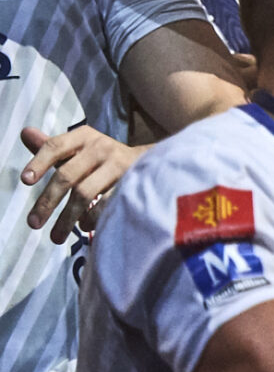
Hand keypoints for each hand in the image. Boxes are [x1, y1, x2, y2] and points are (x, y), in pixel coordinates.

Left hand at [19, 125, 134, 242]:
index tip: (25, 181)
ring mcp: (118, 165)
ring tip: (56, 237)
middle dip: (48, 201)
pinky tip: (85, 226)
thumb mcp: (79, 149)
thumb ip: (51, 147)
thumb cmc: (103, 158)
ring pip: (85, 193)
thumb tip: (25, 134)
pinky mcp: (132, 183)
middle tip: (33, 223)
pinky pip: (106, 204)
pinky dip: (92, 217)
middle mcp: (101, 147)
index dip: (39, 163)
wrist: (150, 161)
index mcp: (84, 137)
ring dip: (67, 218)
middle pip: (67, 175)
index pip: (55, 146)